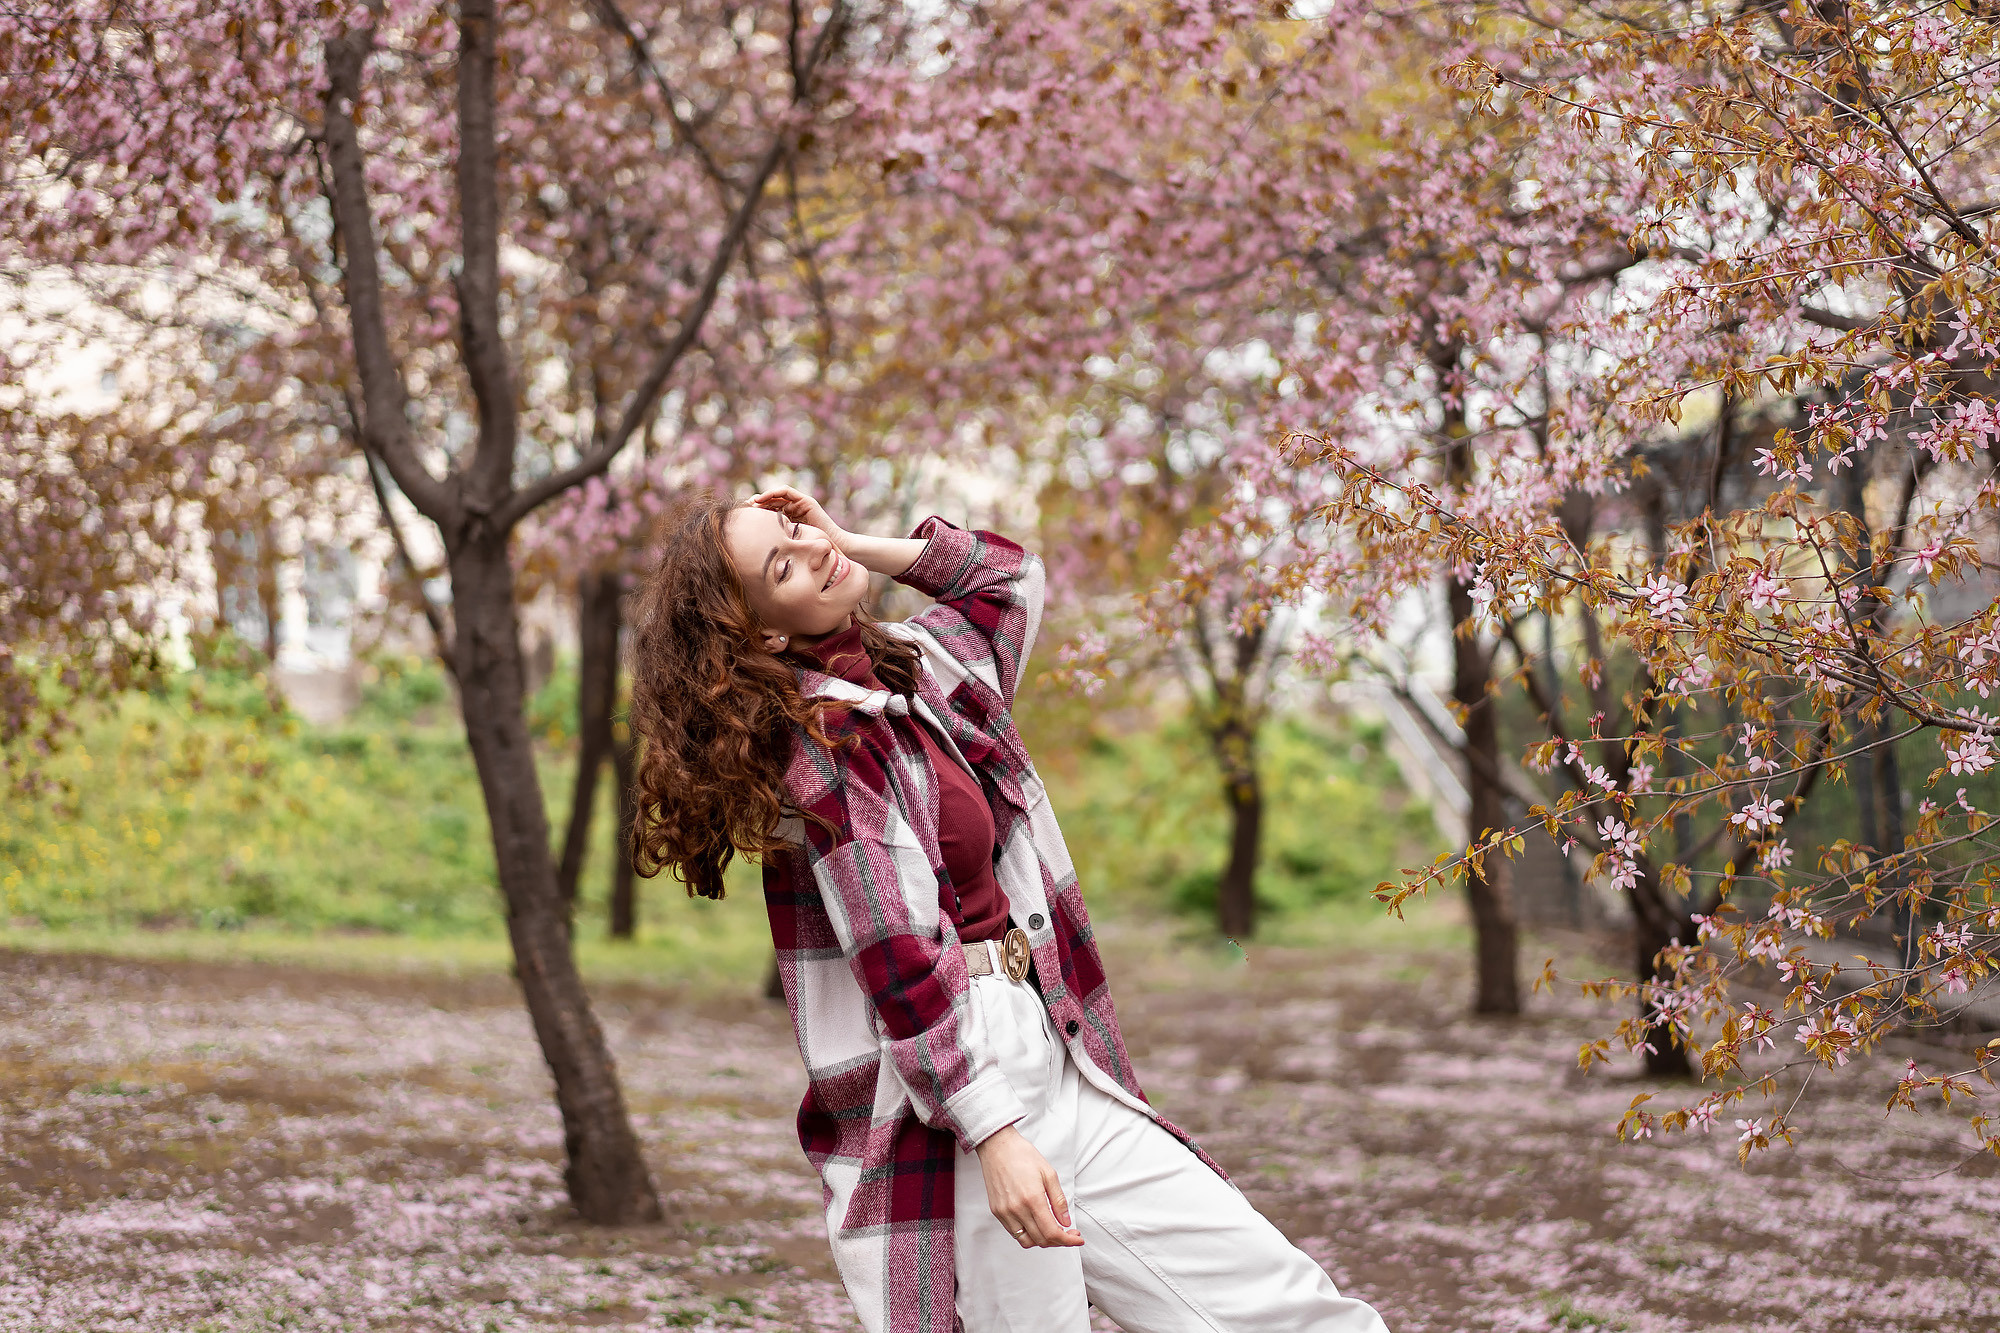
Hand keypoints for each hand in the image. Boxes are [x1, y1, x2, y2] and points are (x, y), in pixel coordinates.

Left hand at [751, 486, 848, 552]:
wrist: (829, 548)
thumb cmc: (809, 551)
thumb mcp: (785, 544)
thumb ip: (775, 541)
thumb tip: (753, 549)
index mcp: (788, 520)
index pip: (769, 511)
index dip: (757, 512)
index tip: (744, 517)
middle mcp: (794, 510)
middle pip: (772, 502)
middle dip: (758, 503)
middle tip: (745, 507)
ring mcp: (800, 504)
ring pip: (778, 495)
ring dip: (764, 496)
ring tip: (752, 502)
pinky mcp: (806, 501)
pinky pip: (787, 492)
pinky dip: (774, 492)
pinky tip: (763, 498)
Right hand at [974, 1126, 1082, 1248]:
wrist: (998, 1147)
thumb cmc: (1023, 1156)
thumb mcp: (1049, 1174)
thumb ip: (1059, 1201)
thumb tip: (1065, 1222)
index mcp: (1032, 1199)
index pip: (1052, 1232)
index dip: (1068, 1240)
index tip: (1077, 1239)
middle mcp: (1017, 1209)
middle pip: (1041, 1240)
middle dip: (1059, 1241)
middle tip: (1068, 1233)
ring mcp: (1005, 1212)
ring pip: (1027, 1241)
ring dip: (1043, 1241)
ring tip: (1052, 1230)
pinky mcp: (997, 1212)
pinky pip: (1014, 1233)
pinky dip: (1028, 1234)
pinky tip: (1036, 1224)